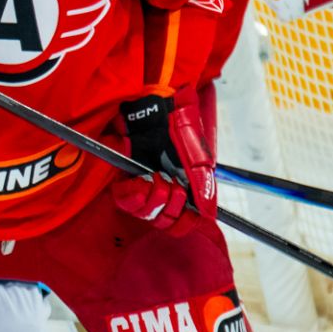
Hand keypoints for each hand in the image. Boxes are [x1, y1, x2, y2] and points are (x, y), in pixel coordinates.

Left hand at [111, 93, 213, 228]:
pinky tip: (141, 181)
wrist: (158, 107)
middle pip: (163, 223)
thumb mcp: (198, 159)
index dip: (183, 222)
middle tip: (173, 185)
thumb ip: (202, 186)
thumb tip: (209, 214)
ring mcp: (142, 185)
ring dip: (154, 198)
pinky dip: (134, 194)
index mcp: (182, 189)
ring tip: (158, 177)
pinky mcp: (124, 177)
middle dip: (170, 207)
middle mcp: (161, 191)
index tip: (187, 210)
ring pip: (144, 215)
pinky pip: (125, 201)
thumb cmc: (180, 129)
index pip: (181, 223)